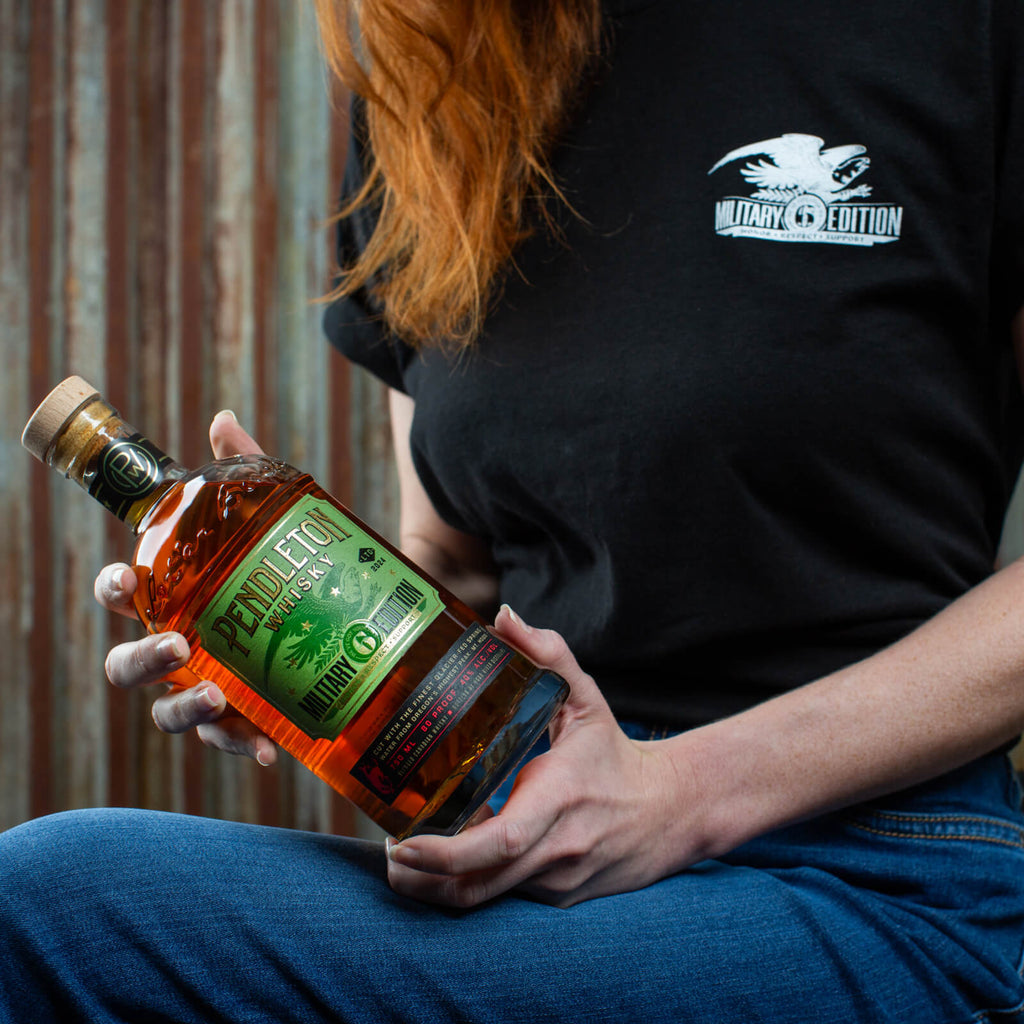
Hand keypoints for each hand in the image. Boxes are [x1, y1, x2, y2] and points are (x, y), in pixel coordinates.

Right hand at [93, 411, 277, 765]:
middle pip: (127, 665)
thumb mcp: (272, 517)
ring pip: (169, 712)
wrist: (346, 612)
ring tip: (221, 699)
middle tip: (177, 647)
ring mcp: (207, 686)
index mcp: (173, 596)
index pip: (121, 594)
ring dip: (185, 709)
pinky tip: (270, 750)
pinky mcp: (246, 718)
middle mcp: (179, 646)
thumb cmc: (283, 563)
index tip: (129, 580)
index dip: (114, 587)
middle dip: (142, 659)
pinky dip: (245, 746)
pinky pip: (231, 740)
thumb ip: (244, 474)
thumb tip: (221, 420)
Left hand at [385, 607, 701, 907]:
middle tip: (387, 852)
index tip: (402, 845)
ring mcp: (555, 881)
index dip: (444, 853)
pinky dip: (467, 885)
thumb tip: (503, 617)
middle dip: (419, 879)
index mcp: (558, 800)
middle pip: (474, 888)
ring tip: (404, 860)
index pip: (499, 842)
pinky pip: (502, 898)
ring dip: (435, 889)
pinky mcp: (556, 897)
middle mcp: (555, 850)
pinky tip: (446, 860)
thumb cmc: (616, 755)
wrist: (671, 812)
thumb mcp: (587, 699)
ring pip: (482, 901)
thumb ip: (548, 655)